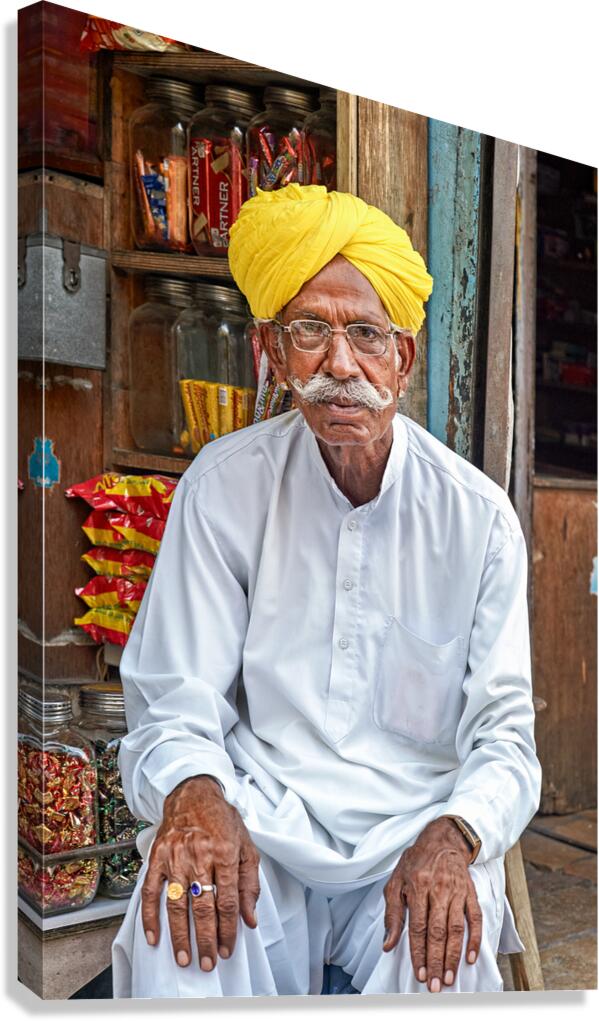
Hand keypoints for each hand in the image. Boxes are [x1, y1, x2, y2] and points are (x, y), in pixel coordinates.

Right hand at [141, 775, 260, 970]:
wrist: (193, 794)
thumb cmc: (222, 821)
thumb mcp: (246, 846)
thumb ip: (249, 883)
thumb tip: (249, 919)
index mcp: (224, 852)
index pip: (227, 900)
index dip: (228, 929)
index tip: (227, 949)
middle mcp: (199, 855)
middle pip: (203, 907)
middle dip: (206, 939)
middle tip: (207, 963)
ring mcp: (175, 857)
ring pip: (177, 904)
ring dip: (180, 935)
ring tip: (184, 958)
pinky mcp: (157, 857)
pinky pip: (150, 892)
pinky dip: (150, 917)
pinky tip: (154, 937)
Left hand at [382, 817, 481, 992]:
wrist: (442, 840)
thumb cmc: (415, 863)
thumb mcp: (395, 882)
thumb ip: (392, 914)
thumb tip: (388, 945)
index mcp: (417, 886)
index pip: (417, 926)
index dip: (418, 952)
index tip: (420, 974)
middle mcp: (438, 889)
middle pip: (438, 932)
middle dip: (436, 961)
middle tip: (435, 985)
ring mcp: (456, 891)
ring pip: (456, 929)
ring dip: (453, 956)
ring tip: (450, 978)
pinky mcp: (470, 892)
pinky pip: (475, 918)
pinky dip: (474, 939)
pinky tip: (470, 957)